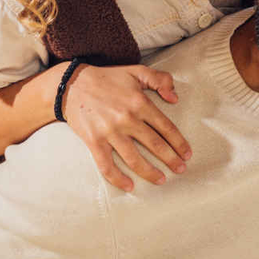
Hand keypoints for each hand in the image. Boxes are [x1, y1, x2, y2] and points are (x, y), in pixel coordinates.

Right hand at [58, 65, 189, 191]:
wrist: (72, 85)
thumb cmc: (107, 78)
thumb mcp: (136, 71)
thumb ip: (160, 79)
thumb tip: (175, 98)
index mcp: (139, 102)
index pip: (165, 127)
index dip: (179, 142)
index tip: (186, 154)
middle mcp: (127, 119)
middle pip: (154, 145)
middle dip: (170, 159)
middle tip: (181, 170)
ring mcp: (110, 132)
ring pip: (134, 159)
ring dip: (150, 172)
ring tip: (161, 180)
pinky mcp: (94, 141)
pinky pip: (107, 165)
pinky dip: (118, 179)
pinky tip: (129, 186)